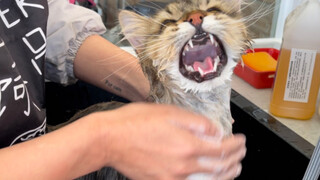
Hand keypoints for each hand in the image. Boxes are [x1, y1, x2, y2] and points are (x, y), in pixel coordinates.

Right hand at [98, 103, 245, 179]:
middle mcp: (183, 166)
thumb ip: (196, 123)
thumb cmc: (135, 122)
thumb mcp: (168, 112)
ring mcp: (172, 177)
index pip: (222, 148)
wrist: (109, 139)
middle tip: (241, 153)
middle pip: (219, 167)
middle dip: (235, 160)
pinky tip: (208, 178)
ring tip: (234, 169)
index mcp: (187, 145)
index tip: (241, 140)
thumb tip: (216, 131)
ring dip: (225, 175)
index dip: (236, 145)